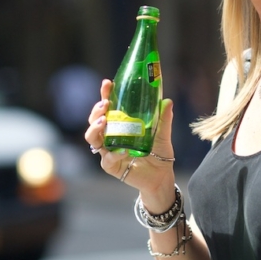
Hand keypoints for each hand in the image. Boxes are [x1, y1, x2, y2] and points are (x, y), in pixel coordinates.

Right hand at [84, 79, 175, 208]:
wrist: (161, 176)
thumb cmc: (159, 153)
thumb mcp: (163, 134)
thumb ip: (164, 119)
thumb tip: (167, 101)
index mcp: (121, 125)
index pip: (109, 107)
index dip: (106, 95)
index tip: (107, 83)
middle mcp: (111, 136)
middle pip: (95, 121)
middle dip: (96, 111)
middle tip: (105, 104)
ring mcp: (108, 151)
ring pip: (93, 138)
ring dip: (95, 129)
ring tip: (104, 122)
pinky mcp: (111, 166)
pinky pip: (107, 159)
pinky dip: (113, 154)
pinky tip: (123, 151)